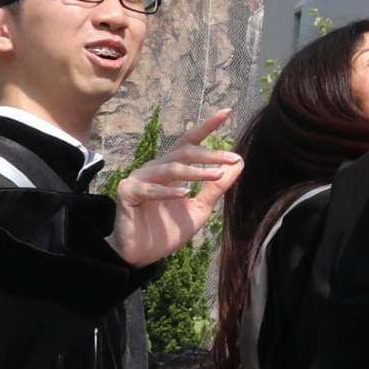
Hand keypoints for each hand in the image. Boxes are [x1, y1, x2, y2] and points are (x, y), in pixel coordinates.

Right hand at [110, 114, 243, 267]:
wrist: (140, 255)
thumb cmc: (167, 231)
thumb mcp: (199, 209)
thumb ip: (216, 188)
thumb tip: (239, 163)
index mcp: (171, 169)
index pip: (190, 142)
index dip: (207, 126)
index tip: (227, 112)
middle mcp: (155, 168)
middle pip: (184, 151)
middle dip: (210, 154)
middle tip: (232, 158)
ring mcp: (139, 178)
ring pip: (170, 168)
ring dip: (195, 171)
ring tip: (216, 175)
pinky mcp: (128, 193)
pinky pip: (151, 189)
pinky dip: (168, 191)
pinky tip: (185, 194)